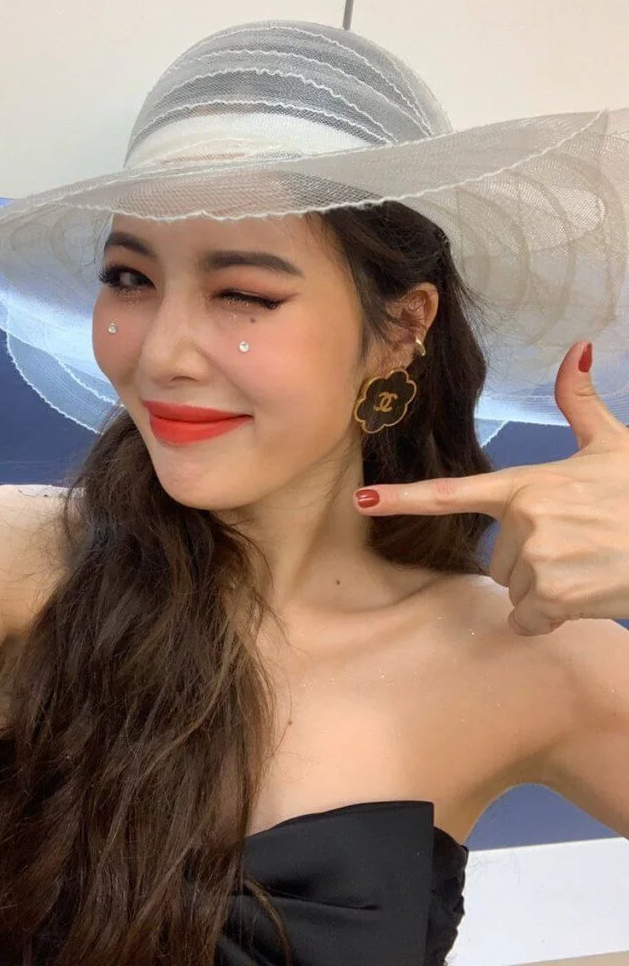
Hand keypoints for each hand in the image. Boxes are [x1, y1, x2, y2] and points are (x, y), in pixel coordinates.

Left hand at [354, 341, 628, 634]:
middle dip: (530, 559)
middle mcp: (524, 521)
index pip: (453, 493)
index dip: (404, 498)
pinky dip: (552, 617)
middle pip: (497, 558)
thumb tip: (577, 348)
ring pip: (515, 588)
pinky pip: (530, 618)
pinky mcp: (556, 597)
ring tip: (586, 566)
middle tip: (576, 545)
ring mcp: (538, 559)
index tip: (363, 501)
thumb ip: (581, 403)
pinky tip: (585, 594)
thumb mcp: (613, 444)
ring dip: (545, 588)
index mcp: (527, 485)